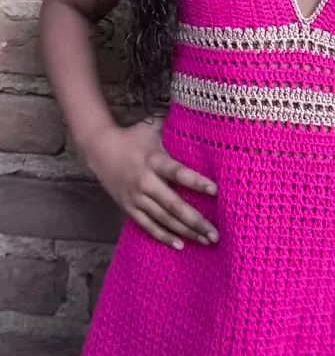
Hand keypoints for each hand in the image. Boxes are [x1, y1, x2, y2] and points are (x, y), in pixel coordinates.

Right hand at [82, 116, 218, 249]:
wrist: (98, 149)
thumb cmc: (132, 137)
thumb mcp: (151, 127)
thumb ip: (173, 123)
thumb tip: (196, 110)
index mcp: (153, 160)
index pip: (177, 172)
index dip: (196, 182)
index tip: (215, 190)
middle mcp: (145, 182)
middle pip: (173, 205)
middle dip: (195, 220)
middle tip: (215, 233)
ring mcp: (136, 197)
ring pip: (163, 219)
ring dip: (185, 232)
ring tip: (205, 241)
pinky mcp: (128, 207)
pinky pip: (148, 226)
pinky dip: (164, 236)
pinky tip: (180, 245)